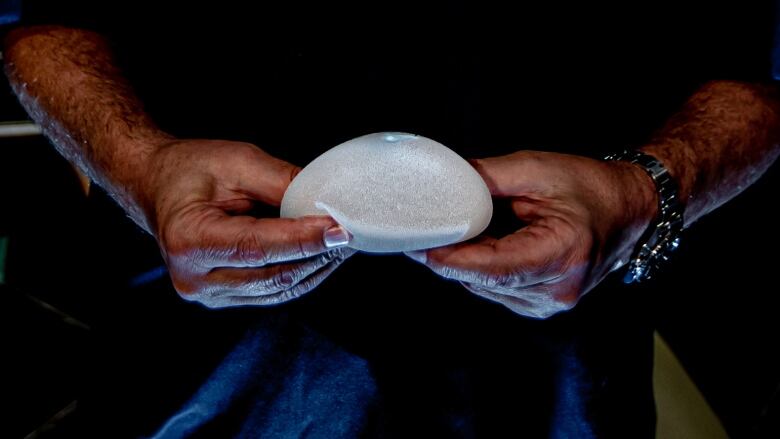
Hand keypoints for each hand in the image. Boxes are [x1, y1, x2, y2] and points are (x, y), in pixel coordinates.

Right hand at [139, 139, 354, 307]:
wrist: (158, 186)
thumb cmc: (191, 169)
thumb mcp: (237, 162)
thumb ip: (282, 183)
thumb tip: (327, 204)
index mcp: (188, 240)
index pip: (258, 246)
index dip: (304, 240)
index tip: (340, 230)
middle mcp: (194, 277)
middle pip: (272, 274)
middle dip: (318, 254)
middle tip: (351, 233)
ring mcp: (207, 294)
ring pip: (278, 288)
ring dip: (315, 267)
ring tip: (341, 243)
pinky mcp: (223, 298)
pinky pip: (272, 291)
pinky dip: (300, 274)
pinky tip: (320, 254)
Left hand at [406, 150, 657, 318]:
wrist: (629, 209)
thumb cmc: (590, 187)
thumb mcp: (537, 170)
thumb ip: (487, 177)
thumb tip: (443, 182)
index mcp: (559, 257)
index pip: (490, 267)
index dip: (449, 257)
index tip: (416, 245)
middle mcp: (554, 291)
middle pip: (480, 279)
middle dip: (448, 255)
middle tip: (420, 229)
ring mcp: (547, 304)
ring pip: (482, 286)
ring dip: (464, 260)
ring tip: (459, 228)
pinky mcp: (539, 304)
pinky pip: (494, 288)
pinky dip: (480, 267)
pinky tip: (482, 242)